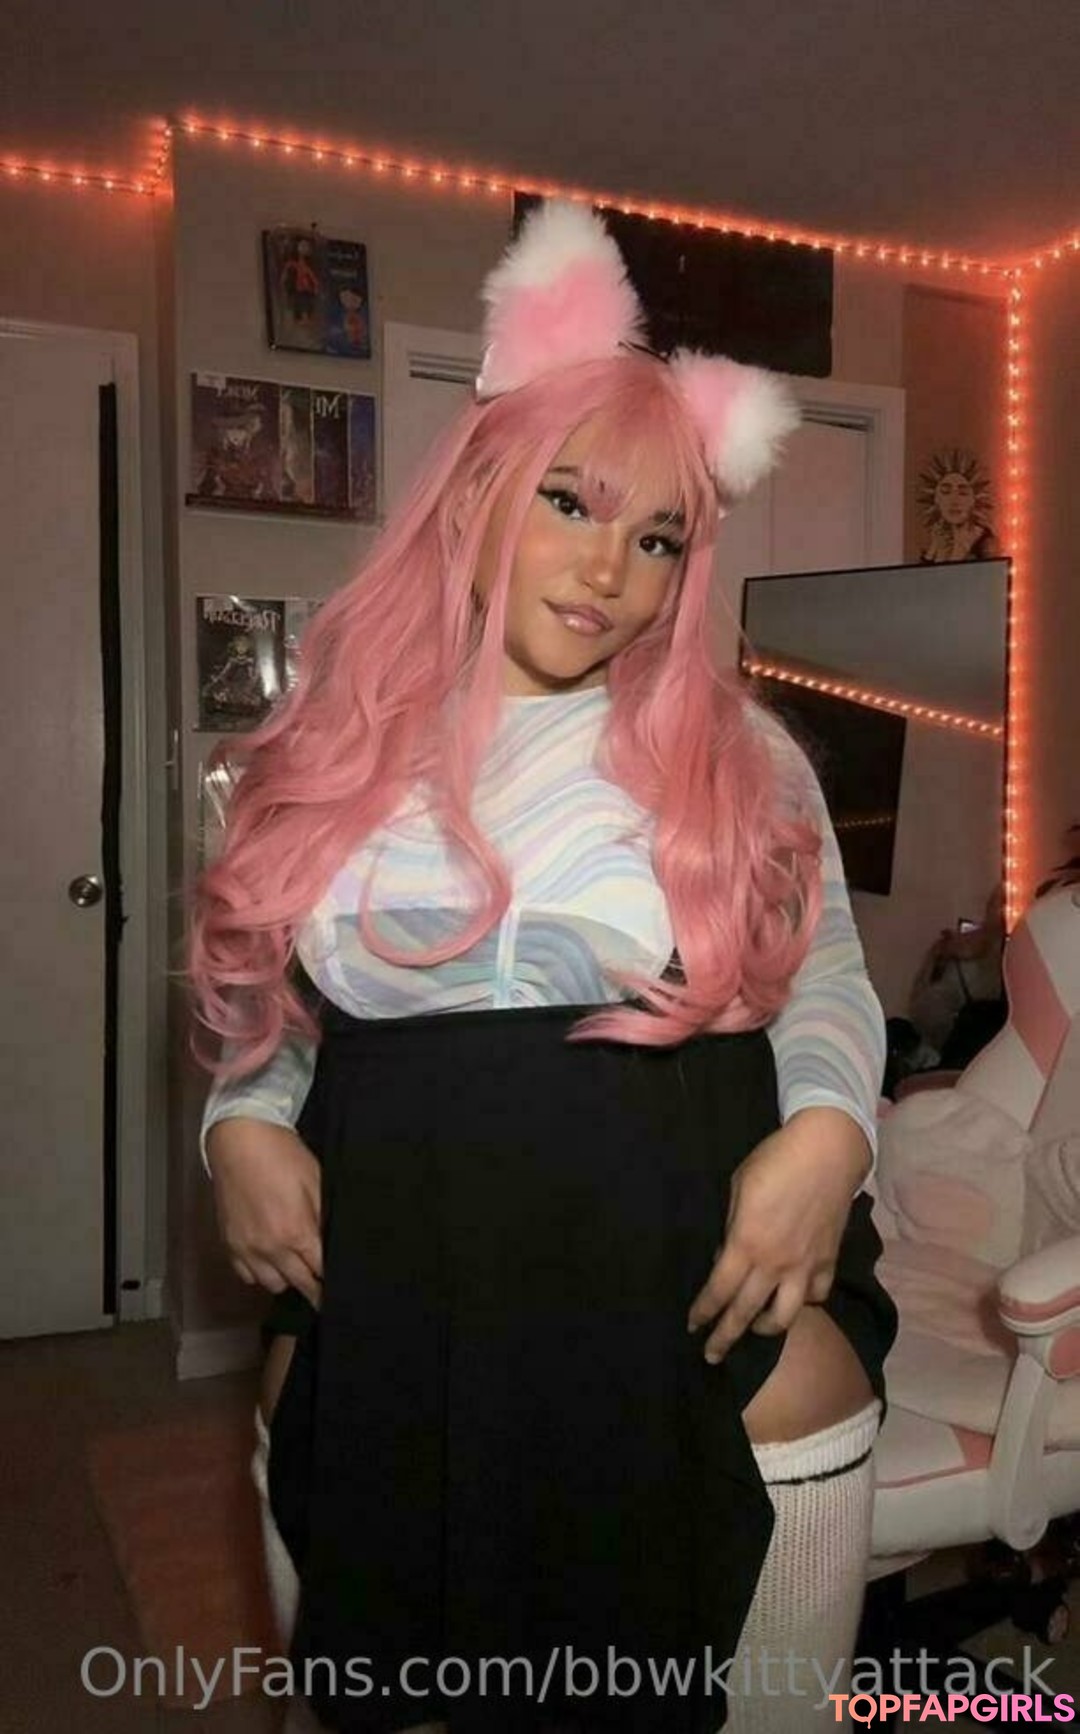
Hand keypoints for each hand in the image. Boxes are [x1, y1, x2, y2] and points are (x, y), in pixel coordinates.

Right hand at [206, 1118, 322, 1307]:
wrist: (239, 1140)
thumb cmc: (281, 1154)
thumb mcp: (316, 1181)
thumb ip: (324, 1218)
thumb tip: (333, 1243)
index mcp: (296, 1232)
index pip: (320, 1272)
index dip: (332, 1279)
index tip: (340, 1284)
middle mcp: (270, 1247)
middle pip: (299, 1284)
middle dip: (314, 1287)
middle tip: (324, 1286)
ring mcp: (246, 1248)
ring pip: (272, 1284)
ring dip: (287, 1279)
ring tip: (296, 1267)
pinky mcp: (229, 1243)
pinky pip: (247, 1275)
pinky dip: (260, 1273)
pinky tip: (270, 1260)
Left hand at [686, 1107, 869, 1363]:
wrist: (826, 1152)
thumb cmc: (774, 1162)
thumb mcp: (737, 1189)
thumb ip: (732, 1228)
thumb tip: (728, 1254)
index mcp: (746, 1245)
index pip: (719, 1291)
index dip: (703, 1312)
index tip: (693, 1326)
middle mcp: (775, 1264)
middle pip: (746, 1313)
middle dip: (725, 1337)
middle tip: (712, 1355)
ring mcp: (805, 1266)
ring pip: (786, 1315)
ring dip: (766, 1328)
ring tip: (756, 1330)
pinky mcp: (829, 1260)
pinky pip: (817, 1294)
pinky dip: (805, 1301)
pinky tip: (796, 1298)